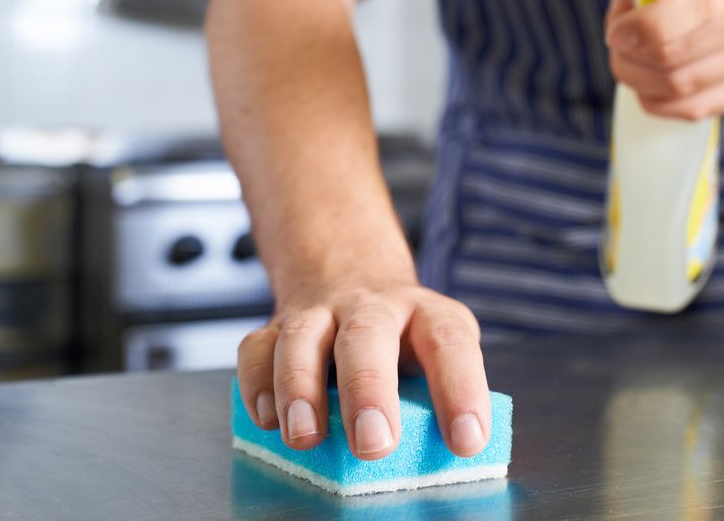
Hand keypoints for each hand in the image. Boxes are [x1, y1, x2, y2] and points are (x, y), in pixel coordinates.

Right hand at [235, 284, 489, 459]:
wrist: (350, 270)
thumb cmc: (402, 333)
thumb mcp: (434, 350)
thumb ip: (432, 393)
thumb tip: (437, 453)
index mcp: (426, 313)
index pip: (450, 342)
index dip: (461, 389)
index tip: (467, 440)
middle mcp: (373, 305)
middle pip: (367, 335)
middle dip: (368, 390)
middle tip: (374, 443)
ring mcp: (320, 311)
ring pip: (302, 337)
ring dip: (299, 388)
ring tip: (305, 436)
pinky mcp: (277, 325)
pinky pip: (256, 348)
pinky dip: (257, 384)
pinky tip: (268, 419)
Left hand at [586, 0, 723, 119]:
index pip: (701, 2)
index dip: (648, 26)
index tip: (616, 29)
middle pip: (679, 58)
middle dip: (627, 53)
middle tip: (617, 29)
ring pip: (680, 89)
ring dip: (635, 74)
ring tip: (631, 41)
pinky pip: (691, 109)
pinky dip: (653, 95)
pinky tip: (648, 64)